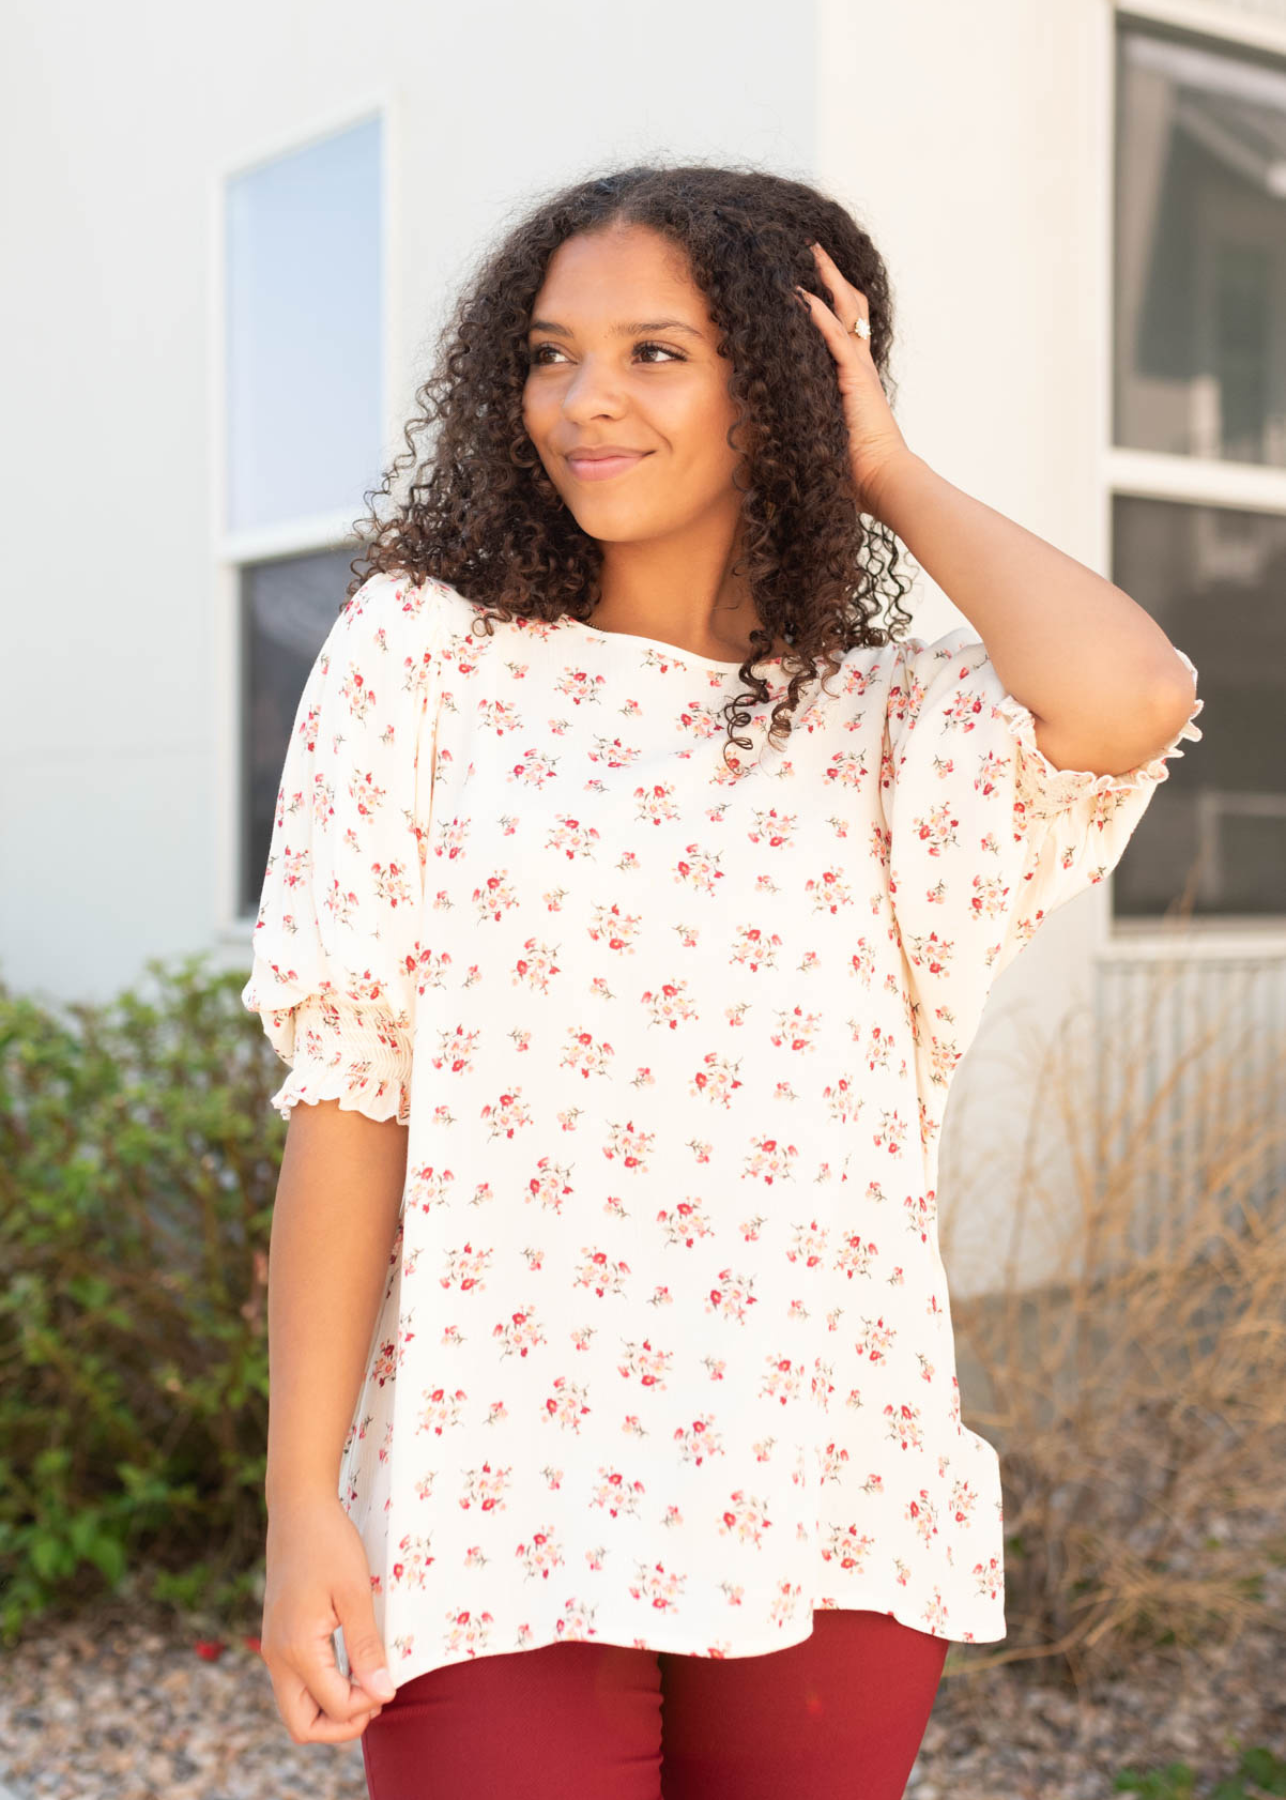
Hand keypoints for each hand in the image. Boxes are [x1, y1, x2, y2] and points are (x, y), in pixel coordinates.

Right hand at [260, 1495, 394, 1743]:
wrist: (298, 1510)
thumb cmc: (329, 1544)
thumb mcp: (355, 1594)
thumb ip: (367, 1648)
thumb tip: (383, 1694)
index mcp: (297, 1650)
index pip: (335, 1707)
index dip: (368, 1704)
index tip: (392, 1681)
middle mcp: (278, 1658)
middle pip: (302, 1726)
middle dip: (341, 1726)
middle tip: (376, 1699)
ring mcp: (274, 1650)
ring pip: (296, 1708)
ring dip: (331, 1709)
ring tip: (367, 1684)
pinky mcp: (278, 1640)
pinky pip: (296, 1685)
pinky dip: (322, 1690)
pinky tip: (351, 1667)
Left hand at [794, 240, 914, 519]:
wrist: (880, 479)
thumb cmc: (851, 465)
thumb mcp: (820, 428)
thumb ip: (804, 411)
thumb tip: (769, 414)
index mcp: (852, 372)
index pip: (840, 321)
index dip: (826, 295)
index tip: (806, 274)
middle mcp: (857, 362)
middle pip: (847, 303)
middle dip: (829, 272)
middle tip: (811, 245)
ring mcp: (858, 367)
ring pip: (844, 308)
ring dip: (826, 278)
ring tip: (810, 251)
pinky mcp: (855, 377)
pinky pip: (835, 336)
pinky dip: (818, 313)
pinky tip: (801, 294)